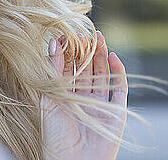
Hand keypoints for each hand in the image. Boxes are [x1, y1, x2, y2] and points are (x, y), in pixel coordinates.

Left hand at [41, 31, 127, 159]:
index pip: (67, 69)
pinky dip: (118, 73)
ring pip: (102, 75)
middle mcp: (81, 99)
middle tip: (87, 33)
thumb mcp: (48, 97)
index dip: (69, 52)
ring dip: (101, 57)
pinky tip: (113, 57)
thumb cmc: (54, 134)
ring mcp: (99, 105)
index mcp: (63, 96)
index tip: (68, 35)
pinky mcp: (115, 112)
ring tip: (99, 38)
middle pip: (86, 69)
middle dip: (86, 51)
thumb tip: (53, 42)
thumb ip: (53, 70)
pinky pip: (119, 89)